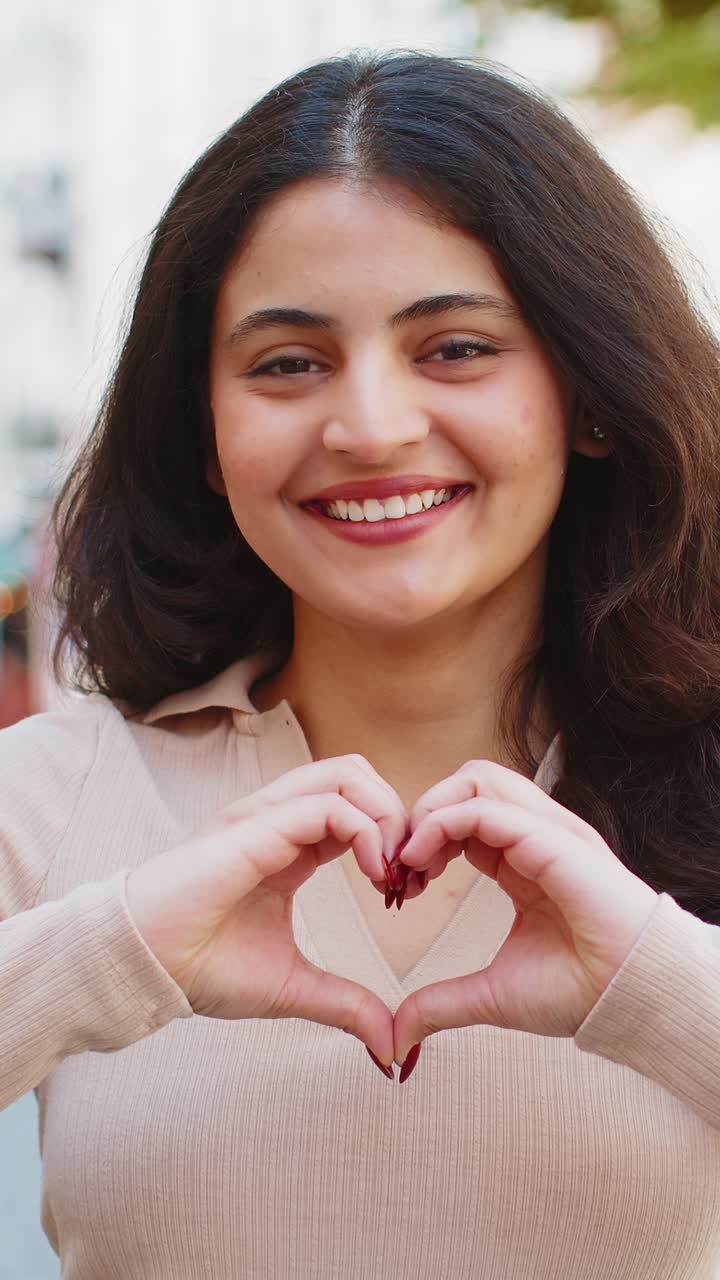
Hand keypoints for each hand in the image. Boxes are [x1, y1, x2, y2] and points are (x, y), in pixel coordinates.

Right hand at [126, 756, 406, 1067]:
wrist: (145, 966)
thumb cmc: (200, 967)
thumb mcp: (292, 987)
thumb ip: (345, 1004)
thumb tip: (391, 1046)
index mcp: (289, 845)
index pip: (356, 808)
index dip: (394, 840)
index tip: (407, 893)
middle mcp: (280, 819)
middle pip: (358, 775)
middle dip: (399, 814)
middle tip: (410, 873)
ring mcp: (267, 816)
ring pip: (347, 774)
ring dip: (387, 815)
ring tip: (394, 872)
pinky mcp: (257, 826)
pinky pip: (329, 805)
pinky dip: (367, 832)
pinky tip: (376, 877)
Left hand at [393, 760, 657, 1066]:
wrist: (628, 999)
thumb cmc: (579, 991)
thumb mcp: (492, 995)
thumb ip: (442, 1004)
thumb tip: (399, 1038)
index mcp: (524, 860)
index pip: (465, 819)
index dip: (424, 841)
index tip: (399, 884)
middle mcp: (534, 836)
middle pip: (468, 783)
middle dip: (423, 812)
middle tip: (399, 864)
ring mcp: (545, 831)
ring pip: (476, 779)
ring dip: (431, 809)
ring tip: (409, 856)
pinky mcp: (550, 838)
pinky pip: (485, 807)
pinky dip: (442, 823)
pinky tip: (422, 859)